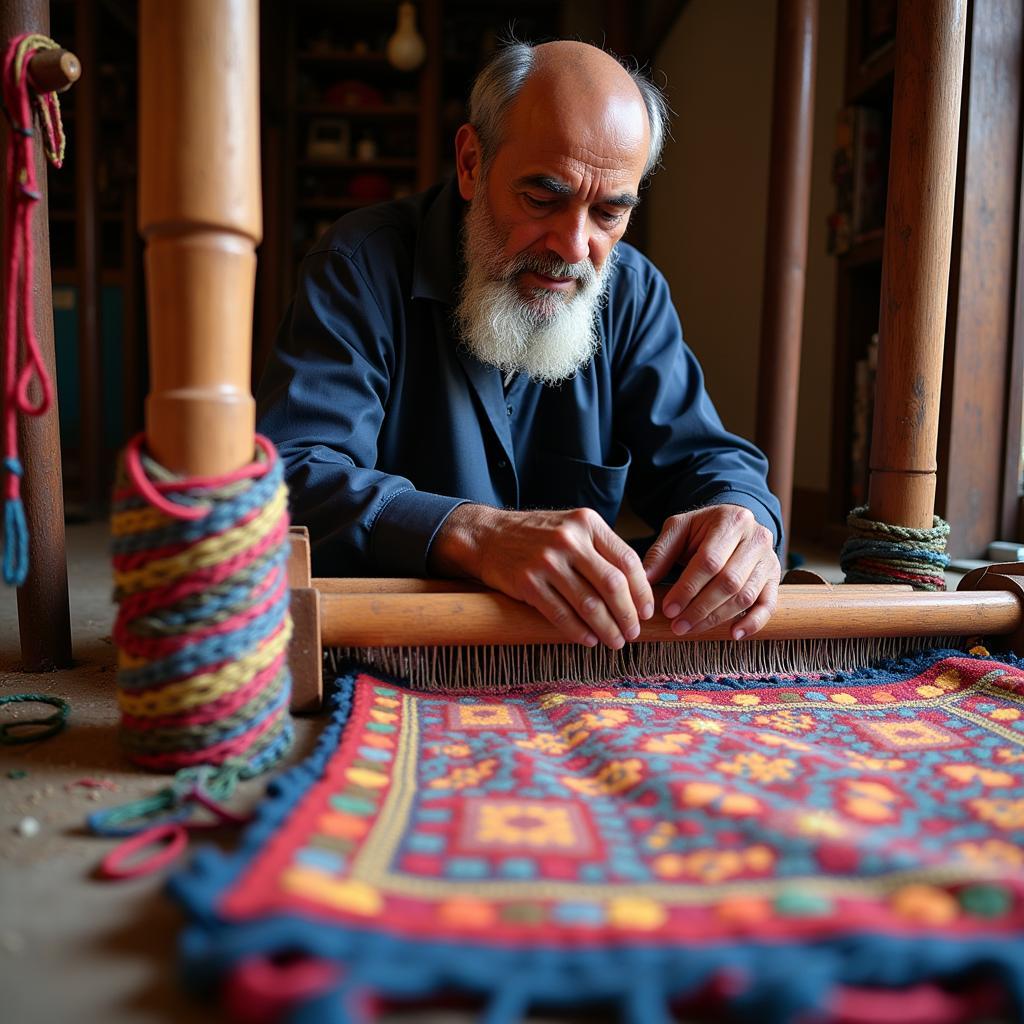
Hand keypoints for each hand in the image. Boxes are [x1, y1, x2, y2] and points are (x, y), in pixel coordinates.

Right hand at [430, 504, 654, 648]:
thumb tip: (637, 587)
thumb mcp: (571, 527)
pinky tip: (588, 639)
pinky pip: (561, 614)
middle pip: (612, 585)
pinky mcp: (527, 583)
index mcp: (586, 523)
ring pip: (589, 604)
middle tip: (633, 633)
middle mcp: (569, 539)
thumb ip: (601, 549)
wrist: (486, 536)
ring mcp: (546, 561)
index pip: (627, 560)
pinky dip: (579, 631)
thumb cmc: (536, 536)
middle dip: (628, 615)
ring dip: (607, 629)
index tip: (647, 611)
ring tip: (614, 641)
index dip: (642, 591)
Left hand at [642, 505, 779, 639]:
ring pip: (746, 596)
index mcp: (731, 520)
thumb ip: (661, 552)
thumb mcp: (678, 529)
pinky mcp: (774, 578)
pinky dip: (753, 623)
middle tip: (677, 625)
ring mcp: (769, 559)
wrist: (733, 524)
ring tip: (691, 629)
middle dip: (700, 607)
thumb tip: (645, 579)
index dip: (688, 588)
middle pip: (729, 581)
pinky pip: (768, 604)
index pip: (709, 560)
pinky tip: (733, 634)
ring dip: (717, 618)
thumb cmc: (702, 529)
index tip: (669, 608)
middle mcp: (756, 538)